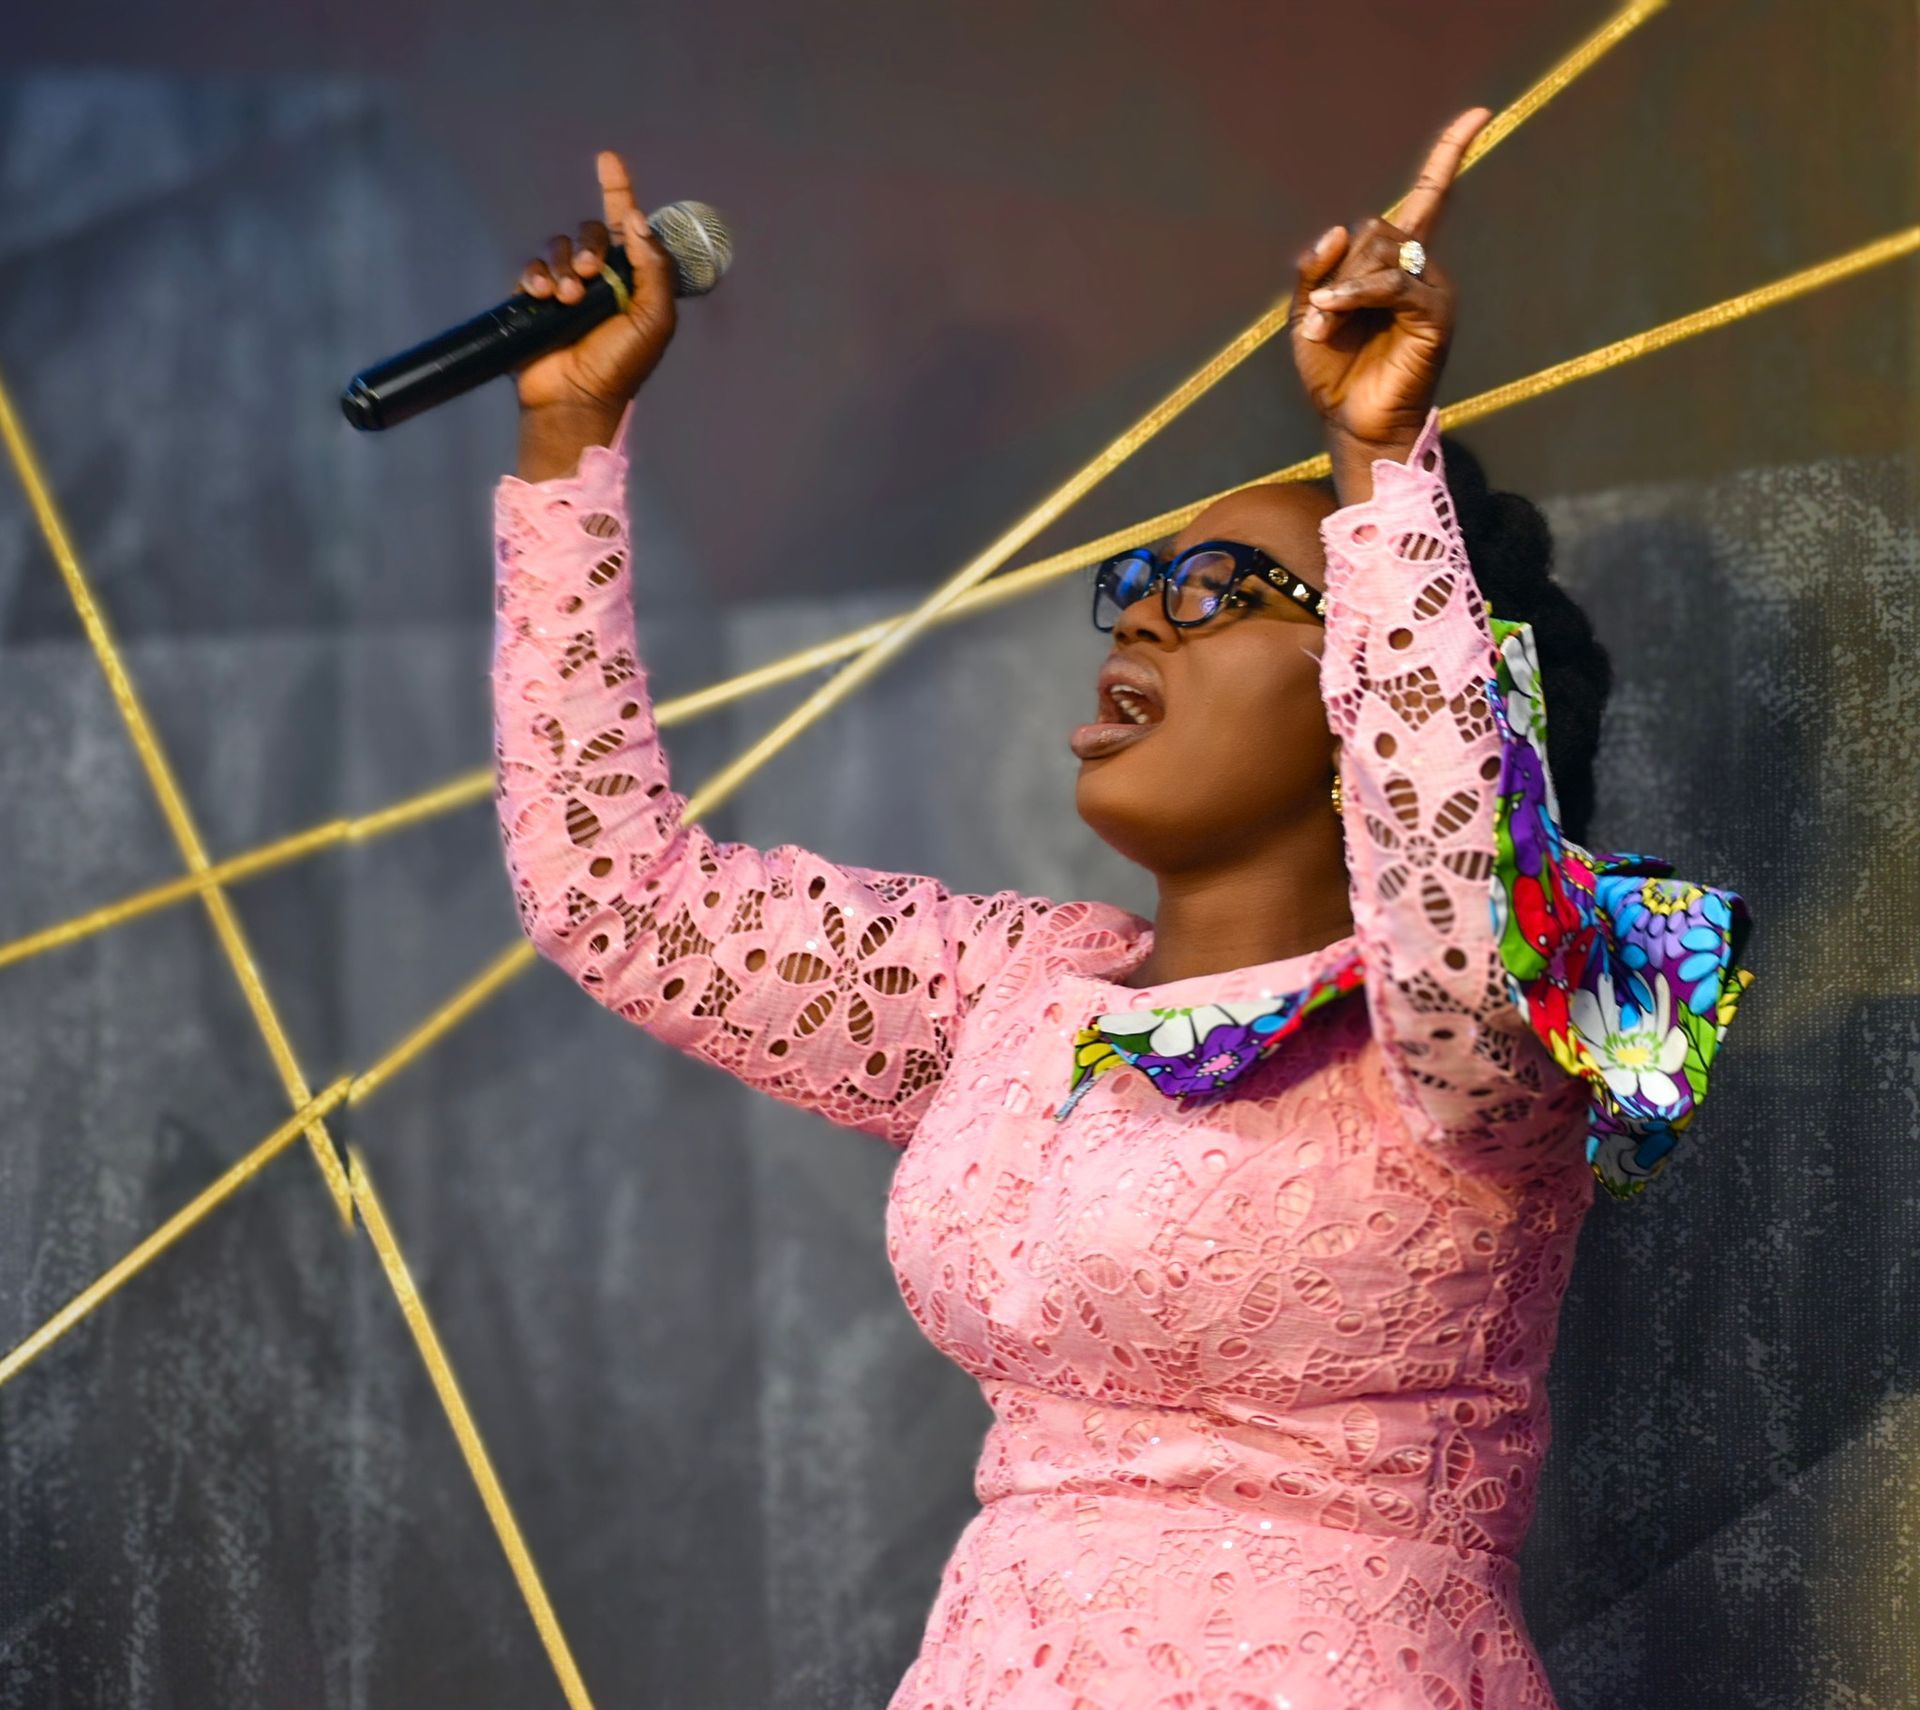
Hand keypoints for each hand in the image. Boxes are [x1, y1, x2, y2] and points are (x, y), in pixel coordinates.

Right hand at [513, 149, 678, 429]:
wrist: (576, 398)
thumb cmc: (621, 364)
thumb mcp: (654, 318)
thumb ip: (652, 268)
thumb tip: (636, 221)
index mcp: (632, 281)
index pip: (625, 226)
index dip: (618, 191)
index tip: (608, 159)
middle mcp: (600, 280)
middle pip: (589, 232)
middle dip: (589, 244)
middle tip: (590, 274)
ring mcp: (566, 289)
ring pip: (558, 248)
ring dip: (563, 267)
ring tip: (568, 299)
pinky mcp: (535, 302)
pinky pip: (532, 270)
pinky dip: (536, 277)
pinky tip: (543, 297)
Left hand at [1289, 107, 1489, 455]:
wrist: (1351, 423)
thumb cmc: (1334, 372)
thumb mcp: (1309, 314)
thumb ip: (1317, 270)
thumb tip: (1341, 228)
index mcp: (1395, 264)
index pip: (1429, 197)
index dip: (1449, 155)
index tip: (1478, 115)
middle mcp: (1421, 269)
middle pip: (1377, 227)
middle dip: (1338, 269)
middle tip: (1320, 317)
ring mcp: (1432, 289)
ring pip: (1381, 249)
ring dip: (1340, 288)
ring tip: (1324, 328)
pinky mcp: (1435, 314)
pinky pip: (1393, 282)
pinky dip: (1356, 294)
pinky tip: (1332, 315)